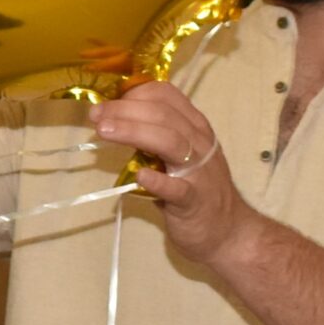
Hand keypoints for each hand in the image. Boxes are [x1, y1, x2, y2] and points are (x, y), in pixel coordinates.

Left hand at [92, 80, 252, 270]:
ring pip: (170, 141)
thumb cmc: (196, 190)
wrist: (228, 231)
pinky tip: (139, 176)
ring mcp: (200, 172)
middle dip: (125, 110)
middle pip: (162, 115)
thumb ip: (153, 138)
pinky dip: (158, 181)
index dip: (134, 93)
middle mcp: (199, 144)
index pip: (166, 96)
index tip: (107, 100)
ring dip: (133, 132)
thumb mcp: (179, 155)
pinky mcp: (195, 202)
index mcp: (195, 128)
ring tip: (104, 131)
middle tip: (95, 114)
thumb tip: (113, 121)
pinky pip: (178, 189)